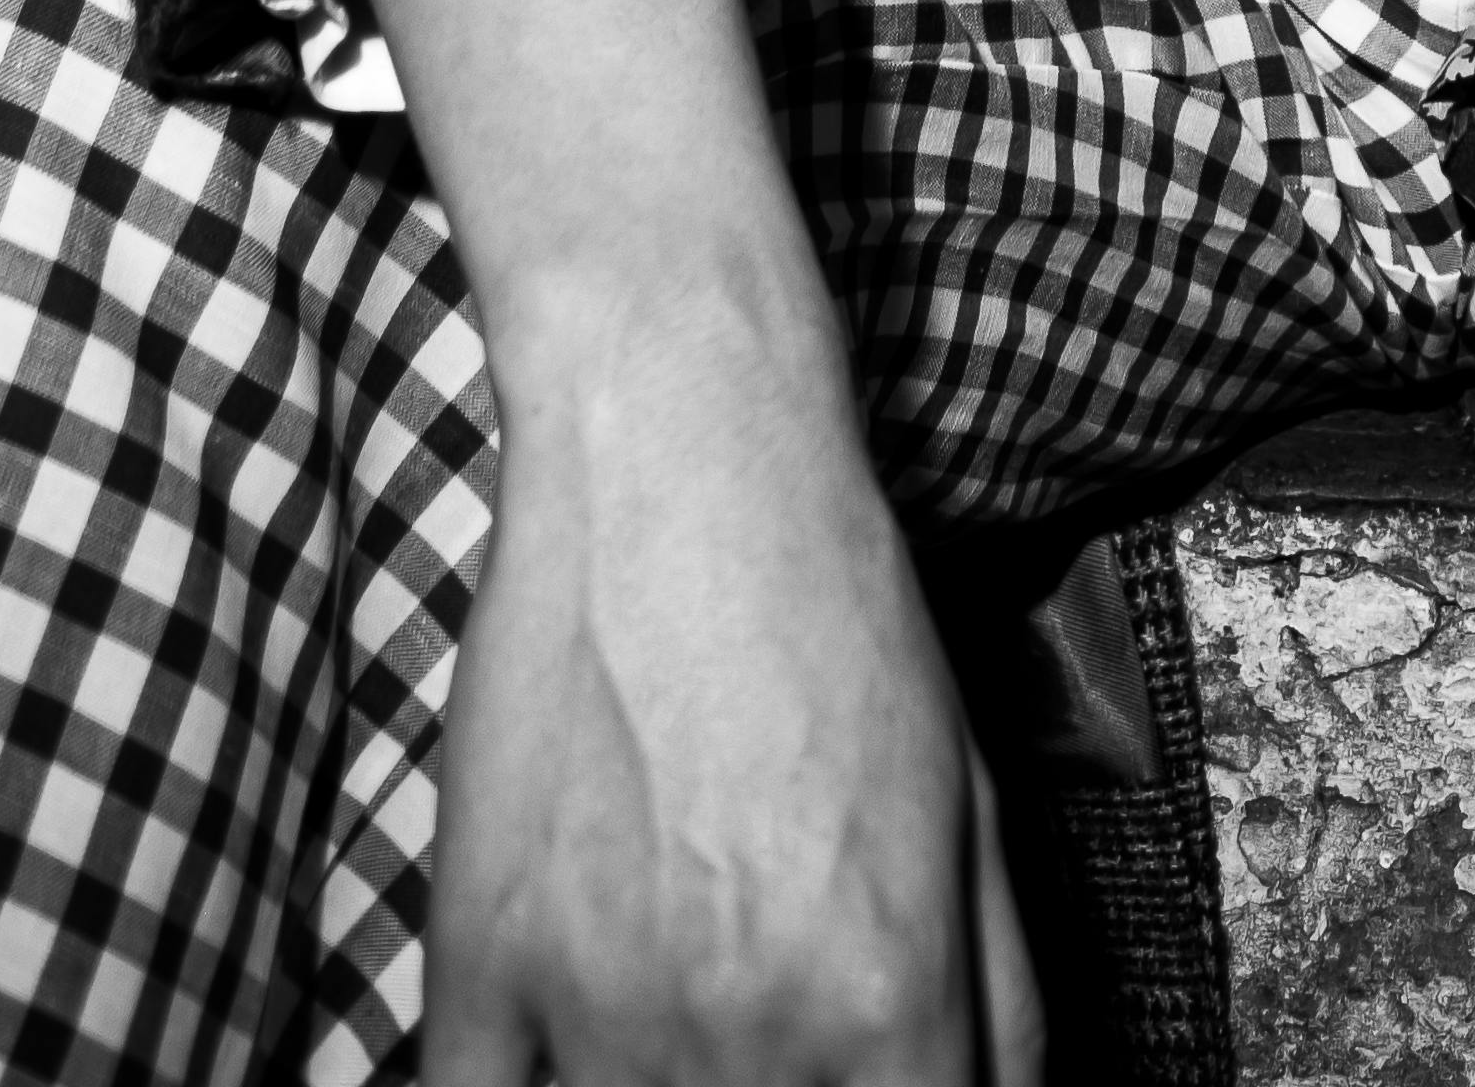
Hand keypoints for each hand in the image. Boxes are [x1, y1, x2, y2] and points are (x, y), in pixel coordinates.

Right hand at [424, 277, 1040, 1086]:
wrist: (683, 452)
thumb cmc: (833, 604)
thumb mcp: (970, 797)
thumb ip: (997, 994)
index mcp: (884, 997)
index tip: (877, 1082)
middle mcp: (746, 1031)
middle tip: (774, 1035)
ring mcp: (599, 1007)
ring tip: (685, 1021)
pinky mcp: (476, 961)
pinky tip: (572, 1042)